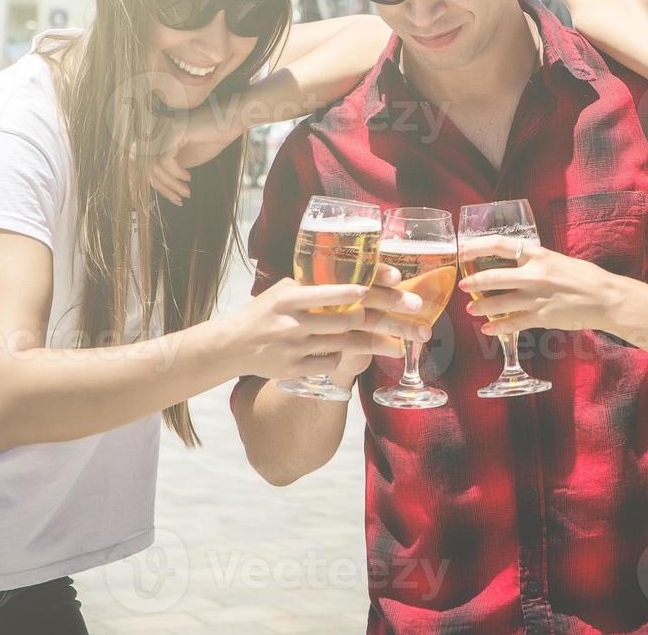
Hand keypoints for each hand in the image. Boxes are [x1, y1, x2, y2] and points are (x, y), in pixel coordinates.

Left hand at [147, 96, 248, 204]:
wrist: (231, 121)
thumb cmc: (211, 138)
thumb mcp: (186, 158)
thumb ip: (170, 167)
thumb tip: (157, 186)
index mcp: (157, 138)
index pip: (144, 166)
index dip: (157, 185)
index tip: (172, 198)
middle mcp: (156, 132)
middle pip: (146, 167)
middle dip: (163, 188)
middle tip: (179, 199)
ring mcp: (163, 130)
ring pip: (155, 166)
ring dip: (171, 184)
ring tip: (186, 191)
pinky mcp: (173, 132)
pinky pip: (165, 160)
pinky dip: (175, 173)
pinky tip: (188, 177)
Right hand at [227, 269, 428, 382]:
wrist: (233, 346)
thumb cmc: (266, 311)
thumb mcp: (284, 291)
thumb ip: (315, 286)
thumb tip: (360, 278)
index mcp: (289, 297)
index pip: (329, 291)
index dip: (359, 288)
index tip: (390, 282)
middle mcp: (293, 322)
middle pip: (349, 319)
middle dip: (386, 317)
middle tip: (414, 313)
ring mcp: (295, 348)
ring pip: (346, 343)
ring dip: (378, 342)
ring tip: (403, 342)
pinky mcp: (296, 369)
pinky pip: (331, 361)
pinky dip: (346, 356)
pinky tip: (360, 352)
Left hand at [456, 237, 627, 337]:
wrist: (606, 298)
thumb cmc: (584, 277)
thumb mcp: (557, 259)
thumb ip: (535, 261)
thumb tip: (513, 262)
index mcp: (538, 254)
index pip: (500, 245)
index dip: (477, 246)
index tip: (463, 251)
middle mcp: (535, 274)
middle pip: (493, 277)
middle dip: (473, 281)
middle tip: (462, 284)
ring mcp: (537, 297)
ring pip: (499, 303)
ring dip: (480, 306)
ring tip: (471, 308)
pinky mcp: (542, 317)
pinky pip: (513, 323)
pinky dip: (497, 327)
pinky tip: (487, 329)